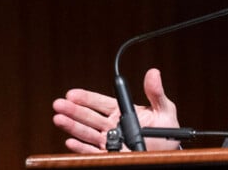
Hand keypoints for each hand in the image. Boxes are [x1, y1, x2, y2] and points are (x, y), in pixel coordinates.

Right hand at [52, 68, 180, 152]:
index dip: (86, 98)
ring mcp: (110, 141)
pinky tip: (70, 141)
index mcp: (123, 112)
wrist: (169, 153)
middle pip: (89, 116)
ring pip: (87, 132)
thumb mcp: (165, 110)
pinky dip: (80, 147)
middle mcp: (113, 125)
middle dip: (73, 110)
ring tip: (58, 119)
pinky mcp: (110, 155)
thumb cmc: (167, 130)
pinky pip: (92, 151)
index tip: (72, 93)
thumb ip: (156, 93)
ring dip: (72, 126)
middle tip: (59, 104)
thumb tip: (153, 72)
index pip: (100, 102)